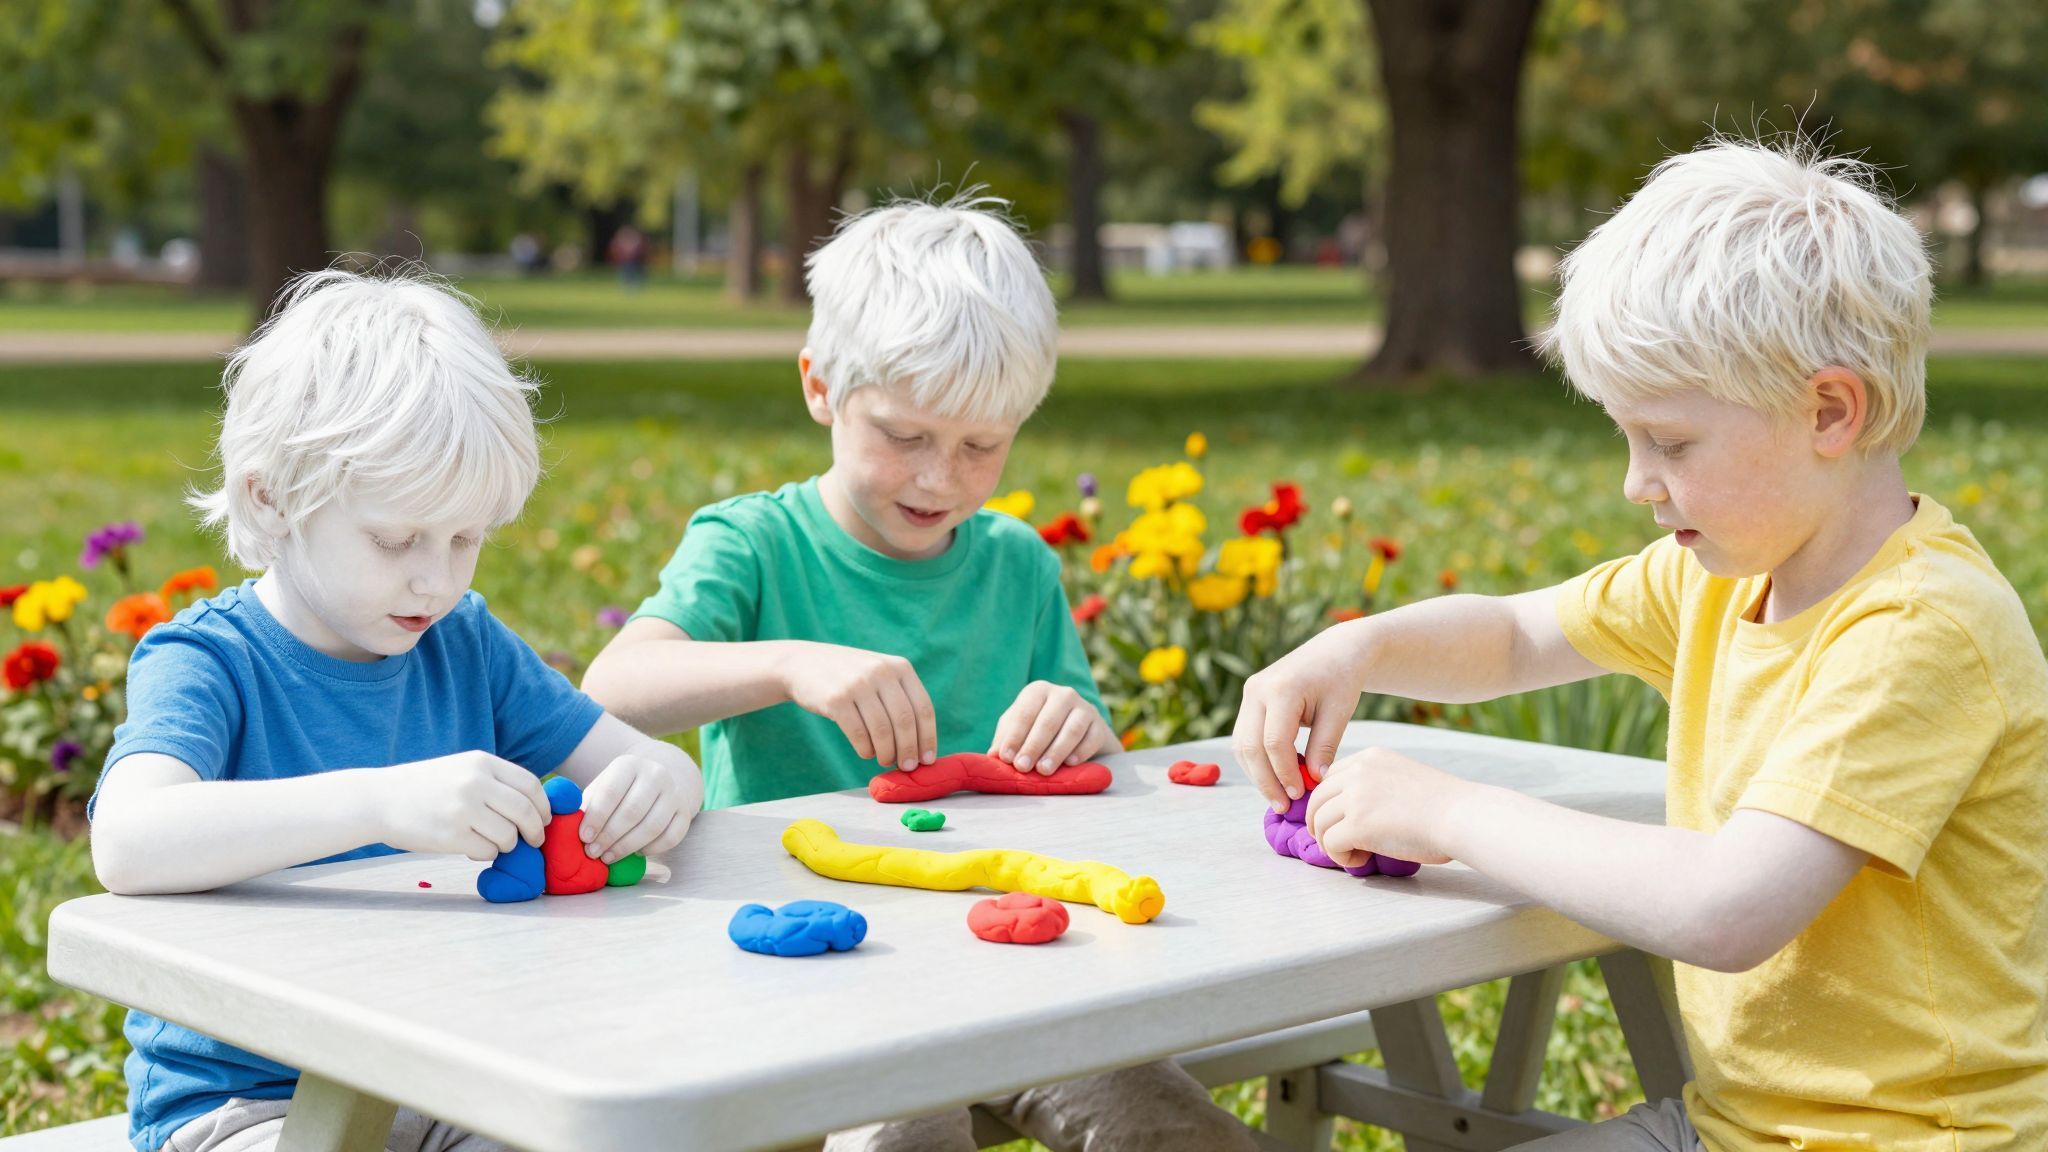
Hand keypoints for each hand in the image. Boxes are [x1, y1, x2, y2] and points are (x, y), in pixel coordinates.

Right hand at [372, 751, 550, 861]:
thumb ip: (494, 782)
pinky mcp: (451, 836)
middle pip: (525, 812)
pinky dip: (486, 854)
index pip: (530, 785)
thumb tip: (534, 808)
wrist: (378, 800)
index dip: (543, 806)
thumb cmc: (424, 787)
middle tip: (534, 841)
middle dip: (535, 831)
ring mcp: (463, 809)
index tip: (544, 819)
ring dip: (507, 844)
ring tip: (491, 841)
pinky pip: (487, 852)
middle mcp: (475, 782)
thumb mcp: (461, 769)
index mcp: (481, 762)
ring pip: (508, 836)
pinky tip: (470, 847)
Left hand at [578, 751, 694, 863]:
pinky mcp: (685, 812)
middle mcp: (656, 774)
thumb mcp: (601, 788)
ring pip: (652, 827)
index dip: (596, 817)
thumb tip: (569, 829)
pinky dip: (652, 849)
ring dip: (627, 847)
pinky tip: (637, 853)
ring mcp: (674, 793)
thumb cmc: (619, 791)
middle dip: (609, 836)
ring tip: (608, 857)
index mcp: (629, 764)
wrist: (656, 781)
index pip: (611, 792)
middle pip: (632, 811)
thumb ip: (586, 806)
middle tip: (593, 852)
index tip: (584, 837)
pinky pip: (671, 837)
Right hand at [779, 643, 937, 771]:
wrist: (802, 663)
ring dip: (887, 753)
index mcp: (900, 666)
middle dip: (909, 750)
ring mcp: (858, 684)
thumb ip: (900, 698)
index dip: (927, 738)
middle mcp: (881, 672)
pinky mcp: (836, 699)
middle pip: (905, 721)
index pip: (923, 708)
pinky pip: (858, 734)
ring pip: (882, 731)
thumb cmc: (848, 678)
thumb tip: (920, 746)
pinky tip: (866, 753)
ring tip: (885, 760)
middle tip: (907, 767)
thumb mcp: (879, 674)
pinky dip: (865, 750)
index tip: (927, 760)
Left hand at [990, 681, 1113, 774]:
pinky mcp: (1099, 725)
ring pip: (1071, 729)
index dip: (1014, 736)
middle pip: (1047, 721)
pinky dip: (1081, 751)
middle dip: (1033, 746)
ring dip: (1056, 751)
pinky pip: (1091, 738)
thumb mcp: (1019, 730)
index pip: (1024, 713)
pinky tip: (1070, 764)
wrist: (1077, 733)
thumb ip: (1005, 740)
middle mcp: (1063, 694)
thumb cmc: (1038, 729)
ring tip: (1044, 770)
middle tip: (1022, 767)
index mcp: (1038, 691)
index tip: (1006, 758)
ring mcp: (1084, 708)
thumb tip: (993, 757)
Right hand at [1233, 620, 1371, 810]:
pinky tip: (1275, 777)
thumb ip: (1325, 747)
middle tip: (1283, 806)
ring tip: (1278, 796)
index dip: (1285, 774)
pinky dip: (1257, 760)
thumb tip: (1314, 781)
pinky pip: (1245, 737)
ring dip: (1257, 774)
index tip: (1300, 794)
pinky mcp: (1250, 700)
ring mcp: (1250, 693)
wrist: (1335, 651)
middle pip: (1250, 747)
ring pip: (1241, 745)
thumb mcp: (1339, 713)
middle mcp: (1258, 690)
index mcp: (1282, 689)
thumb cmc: (1342, 680)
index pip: (1274, 743)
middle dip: (1265, 781)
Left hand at [1304, 747, 1461, 868]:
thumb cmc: (1443, 806)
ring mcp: (1356, 797)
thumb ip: (1375, 785)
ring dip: (1332, 844)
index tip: (1340, 821)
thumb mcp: (1402, 778)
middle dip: (1321, 825)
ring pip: (1319, 824)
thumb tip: (1350, 812)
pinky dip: (1341, 857)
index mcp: (1370, 758)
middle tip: (1338, 843)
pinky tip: (1362, 859)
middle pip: (1316, 801)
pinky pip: (1330, 844)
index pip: (1328, 779)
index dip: (1328, 804)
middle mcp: (1358, 772)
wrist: (1463, 816)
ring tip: (1357, 853)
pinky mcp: (1357, 824)